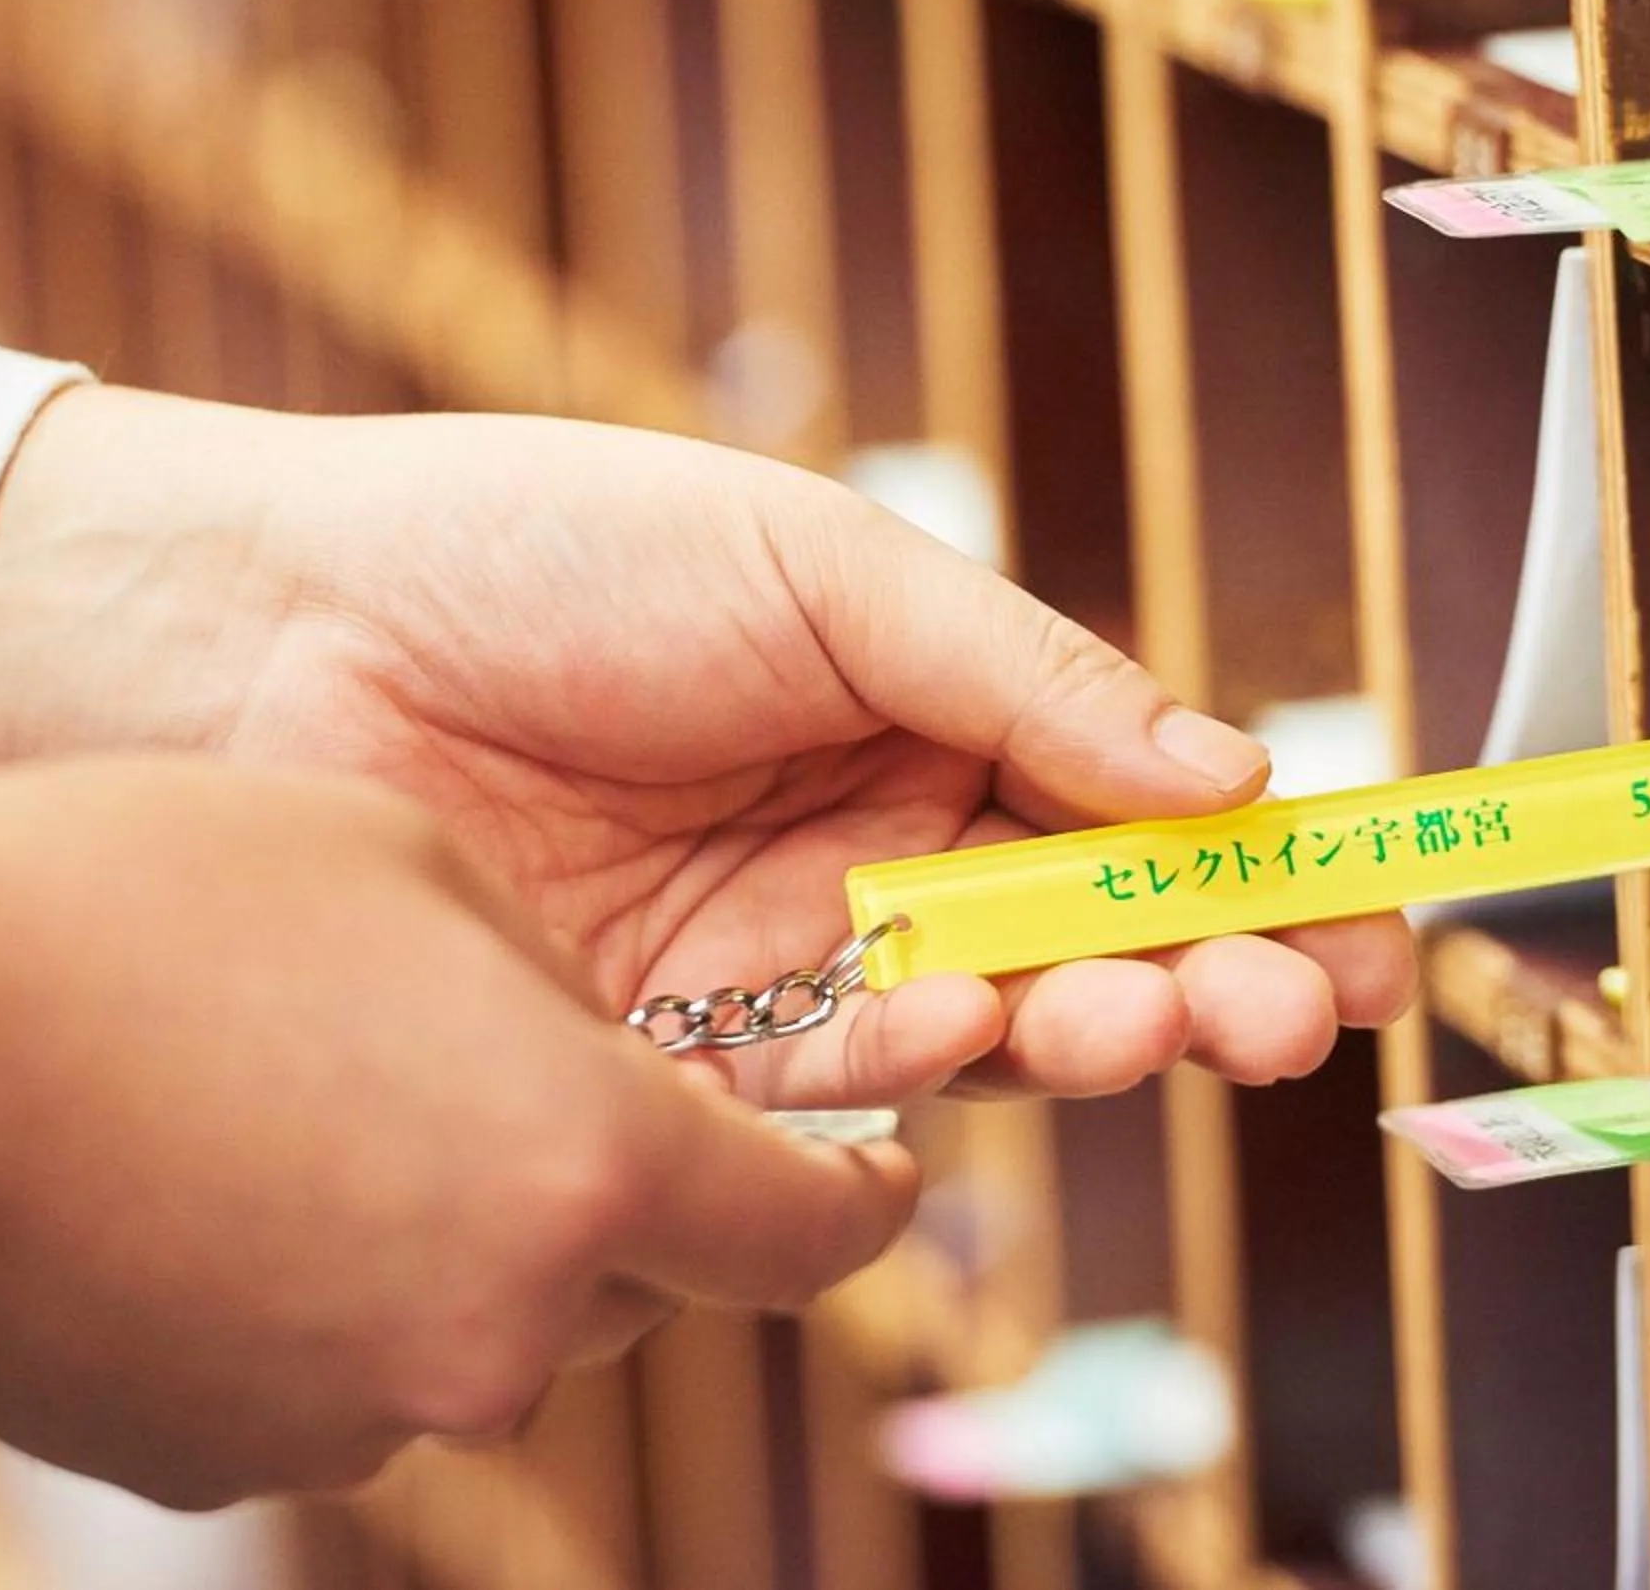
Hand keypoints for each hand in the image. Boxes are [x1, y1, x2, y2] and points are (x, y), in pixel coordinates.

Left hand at [0, 391, 1417, 1109]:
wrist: (278, 634)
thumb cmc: (539, 548)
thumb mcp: (813, 565)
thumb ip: (1024, 673)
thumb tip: (1229, 772)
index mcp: (917, 708)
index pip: (1130, 806)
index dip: (1257, 869)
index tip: (1372, 916)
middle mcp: (863, 843)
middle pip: (1084, 938)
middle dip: (1203, 979)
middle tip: (1286, 1007)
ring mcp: (772, 958)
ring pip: (982, 1033)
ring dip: (1084, 1029)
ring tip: (1133, 1011)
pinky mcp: (672, 1056)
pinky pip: (832, 1101)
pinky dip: (917, 1076)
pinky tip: (961, 1031)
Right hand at [0, 757, 914, 1507]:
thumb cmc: (141, 899)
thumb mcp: (413, 863)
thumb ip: (558, 981)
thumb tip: (592, 1055)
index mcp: (586, 1164)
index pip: (814, 1232)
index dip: (855, 1191)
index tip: (864, 1161)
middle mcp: (502, 1331)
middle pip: (636, 1278)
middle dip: (618, 1189)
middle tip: (534, 1081)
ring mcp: (356, 1418)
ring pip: (486, 1328)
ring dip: (460, 1238)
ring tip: (331, 1102)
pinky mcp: (220, 1462)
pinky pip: (344, 1371)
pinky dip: (332, 1296)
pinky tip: (227, 1181)